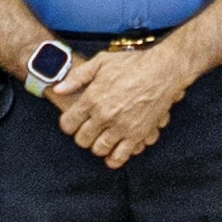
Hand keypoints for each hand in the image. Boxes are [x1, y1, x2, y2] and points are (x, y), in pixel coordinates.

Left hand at [50, 39, 195, 166]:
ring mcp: (121, 127)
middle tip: (88, 131)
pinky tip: (113, 153)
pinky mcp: (137, 135)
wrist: (162, 71)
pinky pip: (120, 156)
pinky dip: (114, 159)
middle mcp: (104, 115)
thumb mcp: (101, 62)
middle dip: (82, 137)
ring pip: (98, 150)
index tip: (73, 122)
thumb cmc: (132, 64)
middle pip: (82, 140)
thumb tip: (58, 89)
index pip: (68, 124)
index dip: (68, 124)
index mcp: (92, 98)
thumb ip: (77, 77)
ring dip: (97, 146)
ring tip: (102, 139)